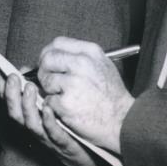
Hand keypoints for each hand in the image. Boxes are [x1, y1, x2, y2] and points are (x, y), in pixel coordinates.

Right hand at [0, 66, 102, 165]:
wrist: (89, 157)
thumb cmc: (67, 128)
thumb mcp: (49, 103)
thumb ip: (37, 88)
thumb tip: (25, 69)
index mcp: (28, 117)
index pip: (8, 100)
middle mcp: (33, 128)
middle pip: (15, 113)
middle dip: (10, 95)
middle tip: (12, 76)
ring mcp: (47, 137)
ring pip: (30, 124)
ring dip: (27, 106)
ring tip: (30, 87)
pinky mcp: (62, 143)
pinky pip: (53, 133)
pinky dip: (48, 121)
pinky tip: (48, 109)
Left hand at [36, 37, 133, 154]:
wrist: (123, 122)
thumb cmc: (111, 96)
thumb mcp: (102, 66)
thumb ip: (79, 57)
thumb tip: (52, 56)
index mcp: (90, 53)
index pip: (58, 43)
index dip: (48, 53)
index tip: (48, 63)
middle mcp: (81, 64)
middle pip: (47, 59)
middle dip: (44, 71)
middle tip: (50, 82)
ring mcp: (73, 83)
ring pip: (46, 80)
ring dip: (50, 90)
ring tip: (66, 97)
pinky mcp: (66, 103)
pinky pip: (48, 100)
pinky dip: (54, 106)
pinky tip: (68, 109)